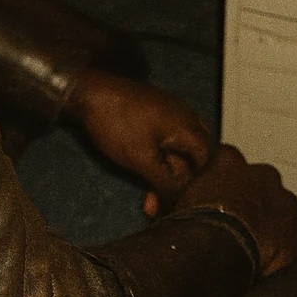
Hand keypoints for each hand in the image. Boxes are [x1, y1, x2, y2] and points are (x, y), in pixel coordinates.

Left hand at [66, 70, 210, 214]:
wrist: (88, 92)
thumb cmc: (118, 125)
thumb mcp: (142, 160)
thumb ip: (167, 182)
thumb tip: (181, 200)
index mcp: (187, 125)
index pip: (208, 159)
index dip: (199, 182)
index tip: (183, 201)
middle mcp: (184, 116)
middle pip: (194, 155)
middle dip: (180, 182)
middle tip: (163, 203)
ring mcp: (168, 113)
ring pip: (176, 150)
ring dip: (166, 175)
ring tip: (149, 200)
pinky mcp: (152, 113)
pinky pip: (165, 141)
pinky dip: (158, 161)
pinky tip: (145, 176)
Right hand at [173, 143, 296, 277]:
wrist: (218, 250)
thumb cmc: (193, 226)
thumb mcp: (176, 201)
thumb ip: (186, 193)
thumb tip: (171, 201)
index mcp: (229, 163)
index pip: (228, 160)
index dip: (225, 181)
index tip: (219, 198)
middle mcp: (262, 174)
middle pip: (261, 183)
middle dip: (253, 201)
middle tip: (240, 226)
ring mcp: (286, 201)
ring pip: (283, 208)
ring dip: (273, 222)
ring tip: (258, 247)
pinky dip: (295, 245)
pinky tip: (280, 261)